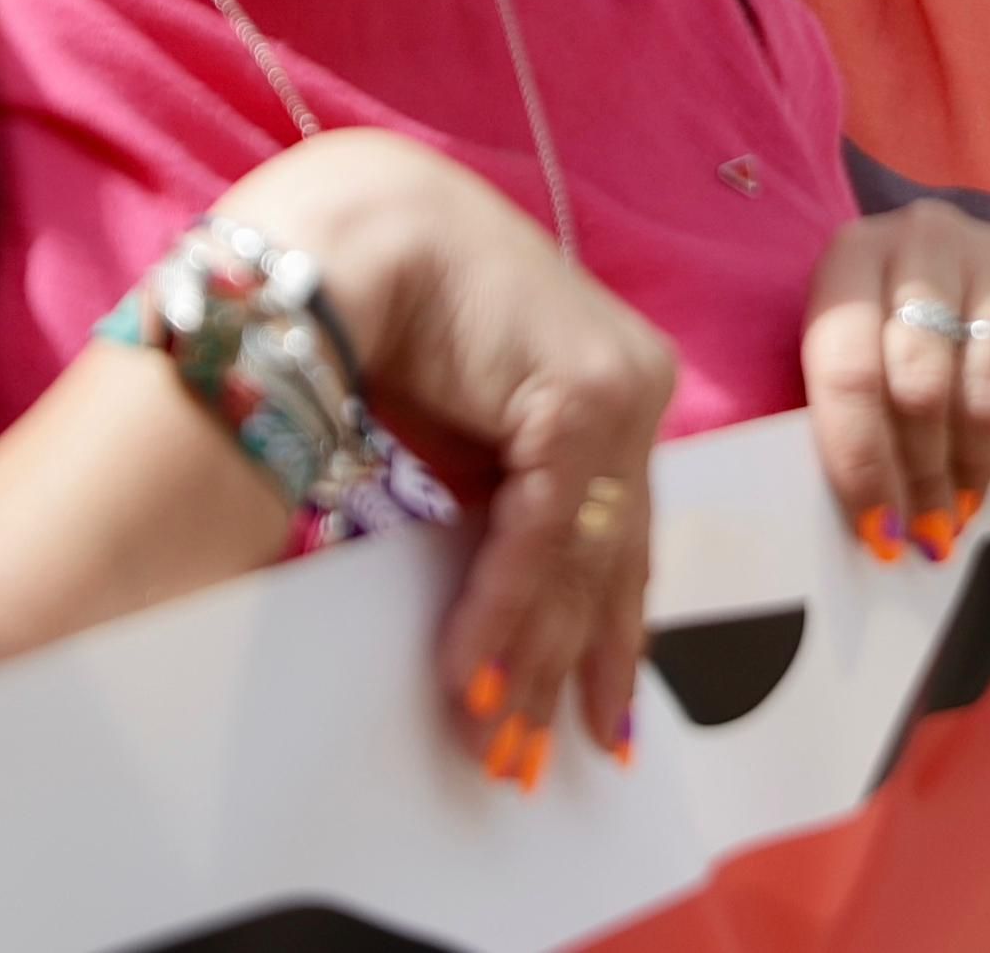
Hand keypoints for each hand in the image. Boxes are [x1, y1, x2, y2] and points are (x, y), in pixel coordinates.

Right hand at [238, 133, 678, 784]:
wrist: (353, 231)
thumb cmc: (396, 317)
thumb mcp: (463, 435)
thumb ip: (501, 507)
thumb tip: (507, 615)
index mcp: (617, 387)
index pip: (620, 529)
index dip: (603, 628)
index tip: (593, 711)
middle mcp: (636, 386)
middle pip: (615, 555)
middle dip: (577, 665)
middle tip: (546, 757)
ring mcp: (621, 388)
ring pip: (584, 556)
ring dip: (531, 657)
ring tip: (497, 739)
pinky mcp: (583, 396)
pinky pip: (544, 535)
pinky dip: (501, 610)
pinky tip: (469, 673)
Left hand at [798, 208, 989, 563]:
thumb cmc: (905, 338)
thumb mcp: (862, 365)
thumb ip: (855, 423)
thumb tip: (881, 533)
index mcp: (855, 255)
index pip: (847, 368)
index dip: (860, 462)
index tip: (880, 532)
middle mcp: (929, 235)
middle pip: (921, 385)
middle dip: (923, 473)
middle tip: (930, 524)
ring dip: (977, 462)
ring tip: (967, 491)